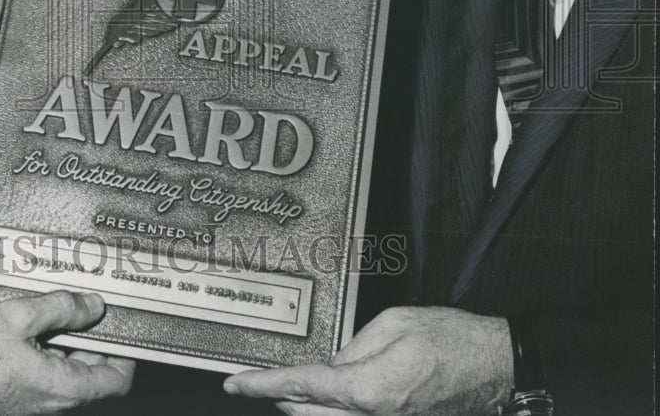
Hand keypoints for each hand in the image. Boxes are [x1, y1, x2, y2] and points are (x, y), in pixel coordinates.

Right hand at [0, 290, 134, 415]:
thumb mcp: (17, 315)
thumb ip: (61, 308)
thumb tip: (93, 305)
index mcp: (59, 387)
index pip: (115, 381)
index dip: (128, 354)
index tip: (126, 327)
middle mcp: (51, 403)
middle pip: (93, 374)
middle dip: (97, 339)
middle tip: (95, 306)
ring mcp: (33, 403)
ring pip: (69, 372)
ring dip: (72, 342)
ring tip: (64, 308)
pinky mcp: (17, 397)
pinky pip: (46, 374)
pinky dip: (50, 349)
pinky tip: (38, 323)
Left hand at [223, 306, 511, 415]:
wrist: (497, 368)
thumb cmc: (452, 340)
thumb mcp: (392, 325)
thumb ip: (351, 348)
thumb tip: (329, 368)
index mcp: (369, 389)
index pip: (301, 387)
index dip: (261, 385)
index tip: (236, 384)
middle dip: (280, 399)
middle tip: (254, 384)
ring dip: (305, 410)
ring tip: (285, 392)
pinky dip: (332, 414)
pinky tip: (326, 403)